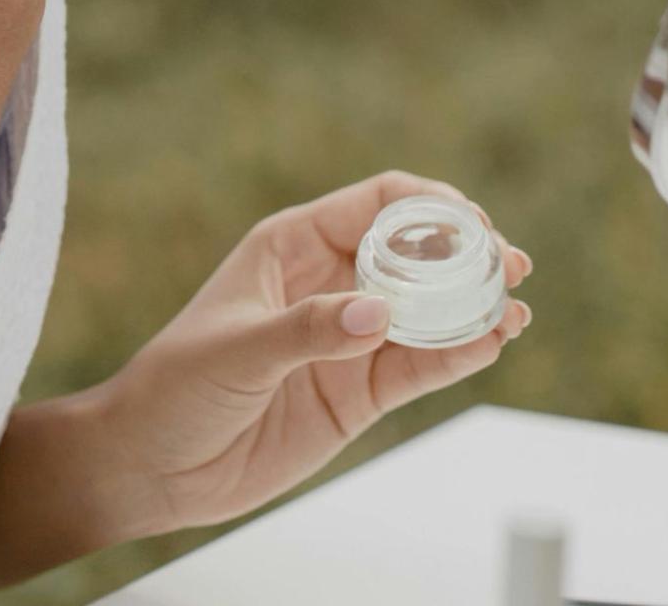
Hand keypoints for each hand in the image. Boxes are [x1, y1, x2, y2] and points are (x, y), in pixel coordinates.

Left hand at [92, 169, 533, 533]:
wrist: (152, 465)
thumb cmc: (176, 386)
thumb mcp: (236, 349)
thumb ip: (308, 331)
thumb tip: (378, 316)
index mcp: (294, 244)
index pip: (377, 203)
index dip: (430, 203)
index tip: (471, 220)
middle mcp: (330, 281)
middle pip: (415, 250)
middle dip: (466, 251)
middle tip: (509, 263)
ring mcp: (349, 337)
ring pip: (427, 309)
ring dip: (474, 303)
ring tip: (515, 308)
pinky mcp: (358, 391)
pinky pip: (418, 365)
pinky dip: (459, 354)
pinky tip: (492, 343)